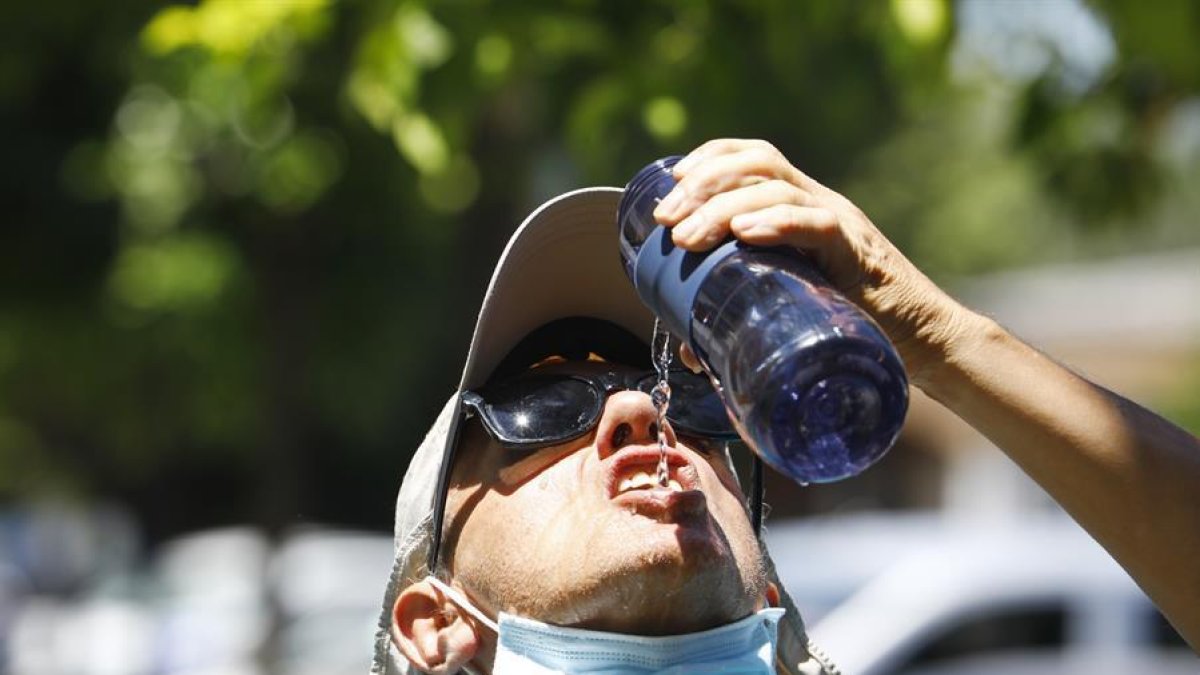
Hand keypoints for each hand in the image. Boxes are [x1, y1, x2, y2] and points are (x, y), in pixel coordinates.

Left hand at [653, 139, 971, 387]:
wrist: (922, 344)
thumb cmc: (852, 326)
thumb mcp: (786, 310)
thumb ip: (739, 319)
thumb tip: (689, 350)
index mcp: (800, 206)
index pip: (754, 156)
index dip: (710, 158)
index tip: (671, 183)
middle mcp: (819, 203)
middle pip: (756, 163)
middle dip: (701, 184)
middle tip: (666, 220)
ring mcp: (840, 223)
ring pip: (777, 188)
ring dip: (723, 208)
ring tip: (688, 238)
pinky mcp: (858, 253)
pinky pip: (818, 224)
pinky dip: (778, 223)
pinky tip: (745, 233)